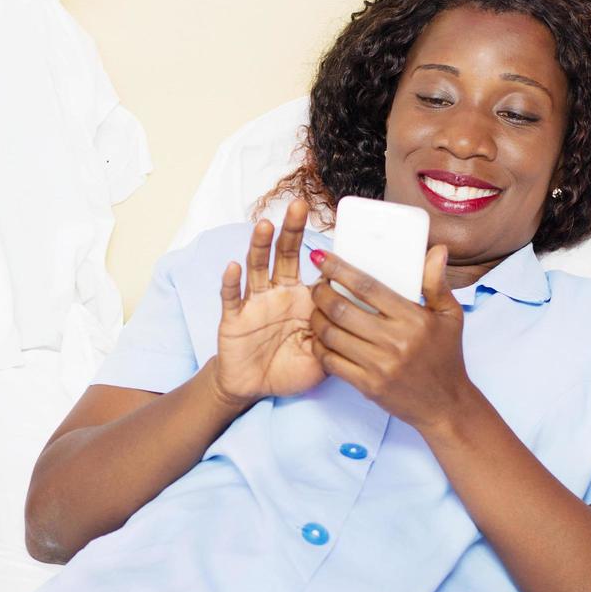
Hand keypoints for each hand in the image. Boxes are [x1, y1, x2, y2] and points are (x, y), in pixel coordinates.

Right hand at [213, 199, 325, 407]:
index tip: (335, 226)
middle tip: (299, 205)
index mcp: (303, 298)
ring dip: (260, 246)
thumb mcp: (322, 355)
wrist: (254, 386)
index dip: (323, 252)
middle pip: (285, 255)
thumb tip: (360, 320)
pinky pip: (232, 297)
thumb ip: (338, 337)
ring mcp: (255, 302)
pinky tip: (233, 267)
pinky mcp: (234, 317)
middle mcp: (278, 292)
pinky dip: (231, 282)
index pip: (314, 268)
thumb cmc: (290, 367)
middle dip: (291, 230)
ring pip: (257, 268)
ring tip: (266, 225)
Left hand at [309, 244, 480, 432]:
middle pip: (342, 309)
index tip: (320, 256)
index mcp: (413, 319)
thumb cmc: (446, 357)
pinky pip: (331, 362)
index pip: (367, 286)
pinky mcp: (367, 386)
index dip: (339, 269)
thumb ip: (436, 283)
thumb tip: (437, 250)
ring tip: (315, 309)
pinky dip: (318, 346)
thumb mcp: (450, 316)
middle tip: (316, 285)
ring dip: (315, 318)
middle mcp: (395, 341)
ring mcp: (379, 365)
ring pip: (331, 334)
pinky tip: (318, 337)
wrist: (445, 405)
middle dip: (320, 293)